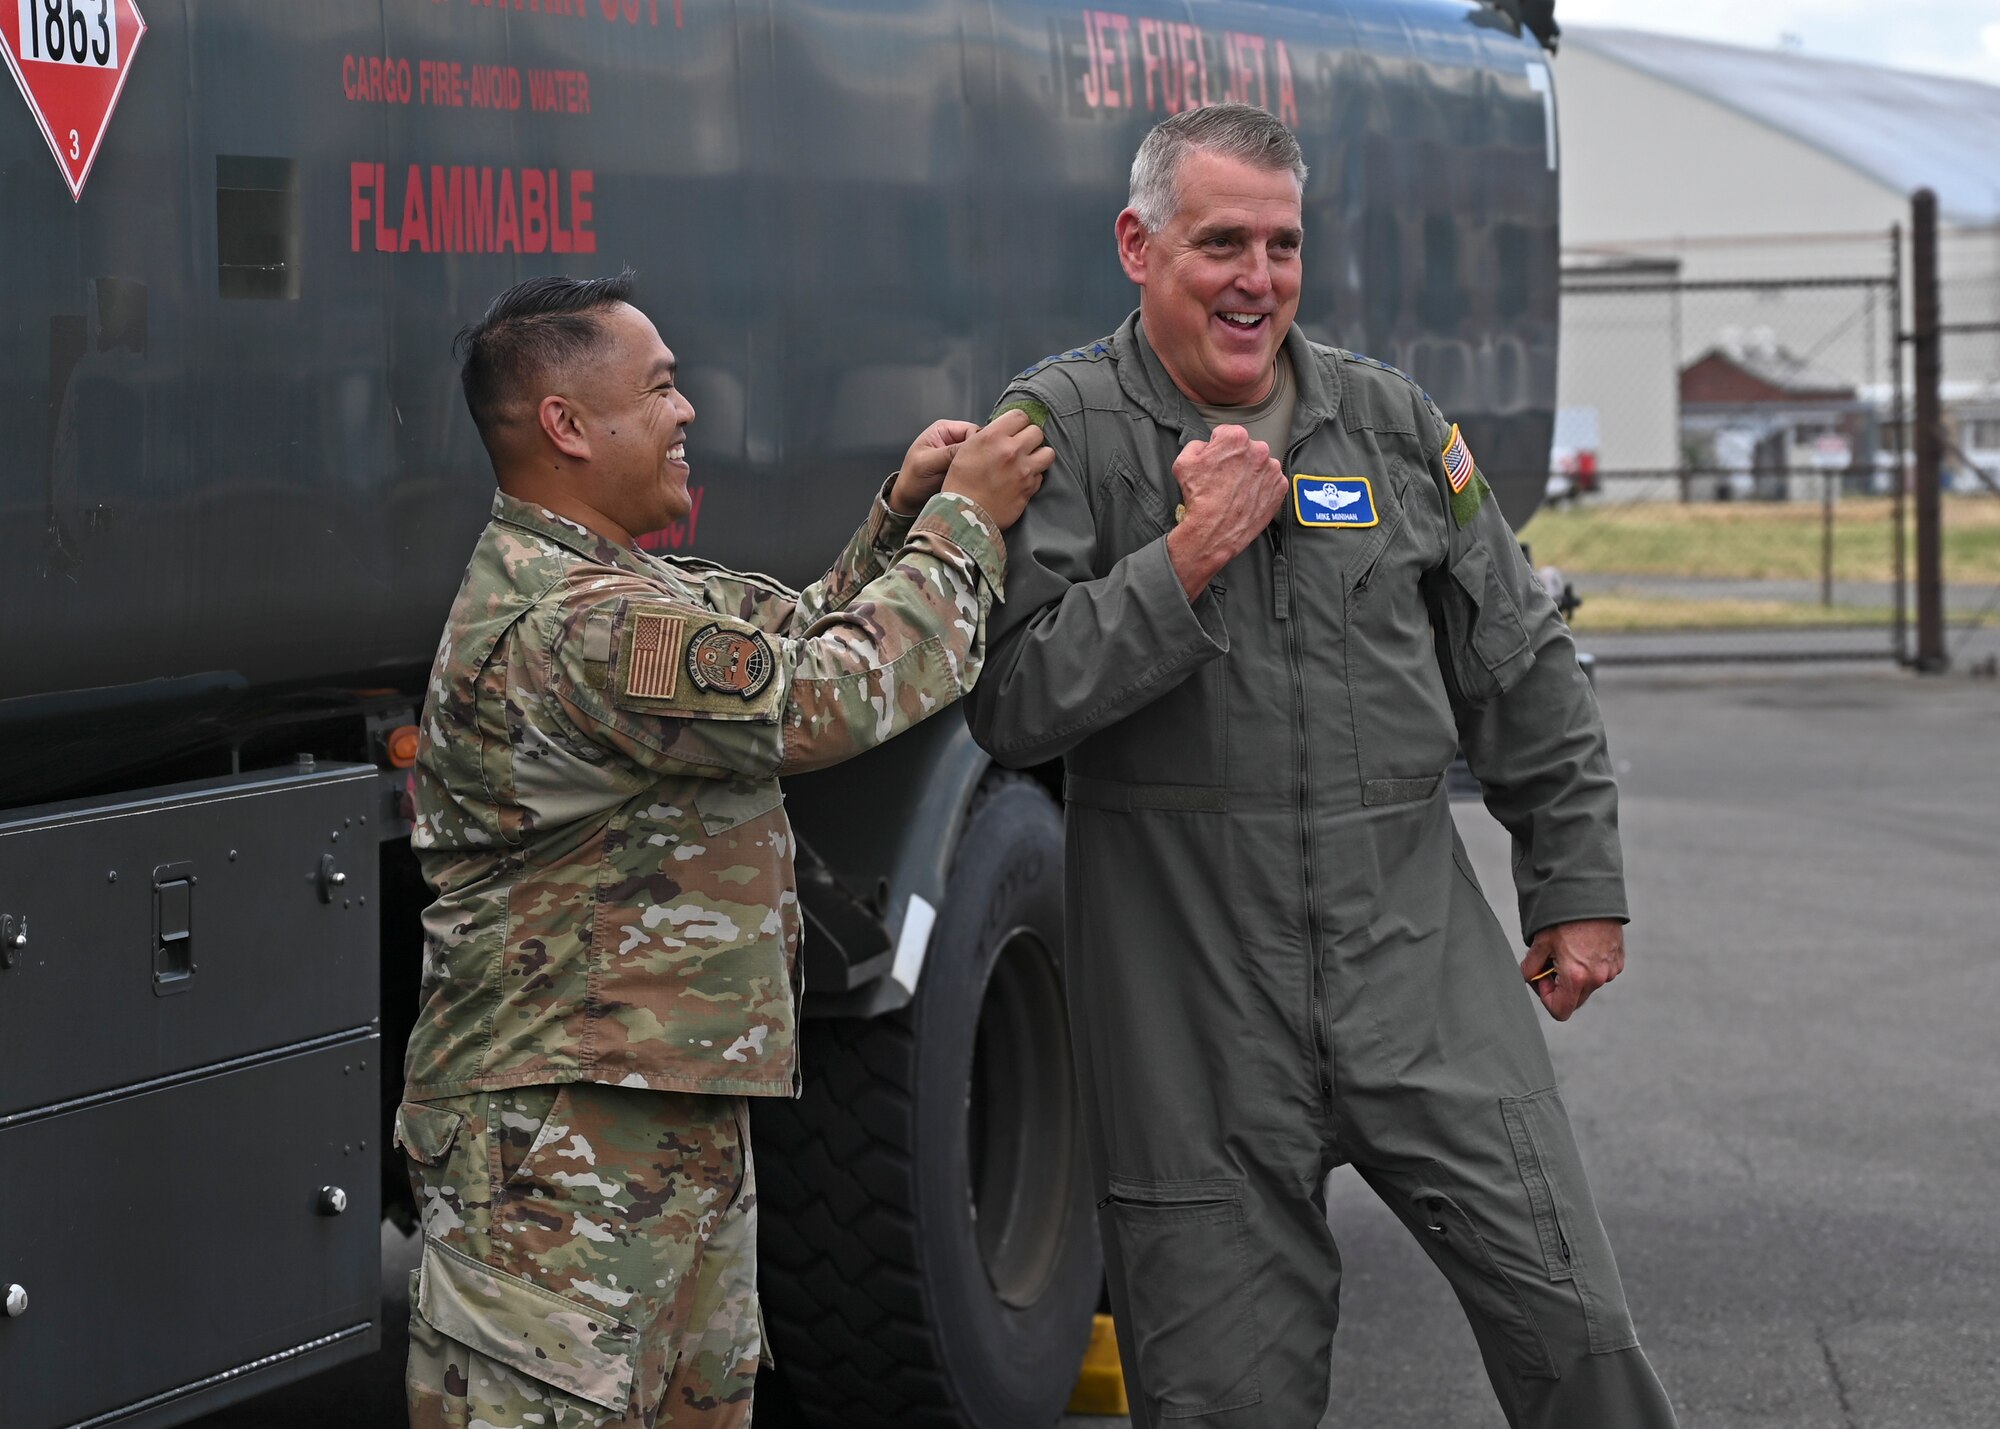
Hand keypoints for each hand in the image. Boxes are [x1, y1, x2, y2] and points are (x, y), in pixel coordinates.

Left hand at [890, 420, 980, 514]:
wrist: (908, 502)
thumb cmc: (911, 480)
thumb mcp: (926, 464)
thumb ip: (948, 453)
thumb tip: (973, 446)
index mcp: (944, 430)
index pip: (972, 429)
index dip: (977, 443)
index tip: (976, 459)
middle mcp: (954, 439)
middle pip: (979, 442)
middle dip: (978, 456)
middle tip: (974, 470)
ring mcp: (959, 454)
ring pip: (980, 456)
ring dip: (978, 467)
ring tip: (971, 478)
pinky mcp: (964, 469)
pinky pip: (978, 468)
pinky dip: (977, 475)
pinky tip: (973, 483)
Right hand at [940, 409, 1055, 530]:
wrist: (963, 516)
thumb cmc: (960, 483)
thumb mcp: (966, 450)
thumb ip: (988, 437)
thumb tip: (1004, 432)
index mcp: (993, 437)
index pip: (1020, 416)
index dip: (1018, 423)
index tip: (1015, 430)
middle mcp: (1011, 450)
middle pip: (1037, 432)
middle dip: (1029, 438)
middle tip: (1021, 447)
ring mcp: (1024, 471)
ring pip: (1048, 453)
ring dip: (1039, 456)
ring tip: (1028, 462)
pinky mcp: (1029, 489)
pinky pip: (1041, 476)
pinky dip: (1034, 477)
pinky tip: (1021, 481)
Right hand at [1165, 425, 1287, 598]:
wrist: (1213, 531)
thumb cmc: (1199, 498)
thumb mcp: (1183, 462)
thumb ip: (1196, 444)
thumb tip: (1206, 445)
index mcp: (1236, 437)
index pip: (1226, 434)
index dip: (1216, 448)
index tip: (1214, 462)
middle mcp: (1259, 449)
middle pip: (1246, 448)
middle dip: (1236, 459)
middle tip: (1224, 478)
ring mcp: (1272, 469)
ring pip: (1259, 465)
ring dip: (1249, 473)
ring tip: (1235, 490)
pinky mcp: (1280, 488)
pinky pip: (1271, 482)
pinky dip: (1261, 488)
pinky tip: (1246, 497)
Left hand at [1521, 919, 1624, 1020]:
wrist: (1592, 895)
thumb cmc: (1564, 918)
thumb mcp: (1540, 942)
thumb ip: (1530, 967)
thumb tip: (1530, 978)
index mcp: (1576, 977)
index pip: (1560, 1011)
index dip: (1546, 998)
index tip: (1543, 977)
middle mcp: (1596, 979)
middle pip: (1574, 1000)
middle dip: (1560, 987)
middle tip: (1552, 962)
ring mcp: (1610, 971)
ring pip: (1587, 986)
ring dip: (1576, 976)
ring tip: (1568, 950)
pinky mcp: (1618, 962)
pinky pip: (1600, 973)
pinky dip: (1590, 966)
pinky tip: (1583, 945)